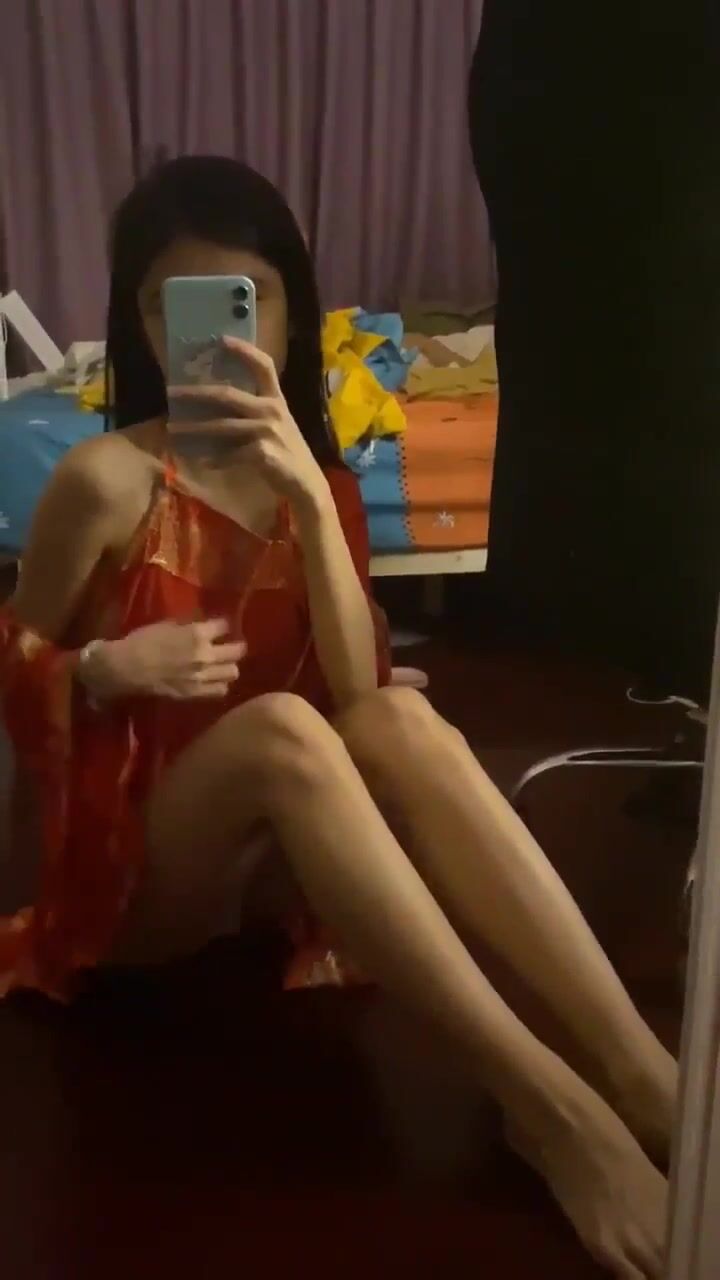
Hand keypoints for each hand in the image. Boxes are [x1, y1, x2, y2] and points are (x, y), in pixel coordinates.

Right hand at [79, 619, 245, 701]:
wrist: (126, 668)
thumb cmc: (142, 641)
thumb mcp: (167, 625)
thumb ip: (189, 626)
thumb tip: (204, 624)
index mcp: (197, 634)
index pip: (225, 626)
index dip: (223, 626)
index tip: (220, 627)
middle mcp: (205, 654)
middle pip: (237, 650)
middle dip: (236, 646)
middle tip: (231, 646)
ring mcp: (202, 676)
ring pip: (233, 672)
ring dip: (229, 666)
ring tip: (222, 665)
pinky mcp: (196, 693)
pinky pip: (220, 690)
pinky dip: (220, 684)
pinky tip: (214, 680)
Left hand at [168, 338, 329, 512]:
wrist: (306, 483)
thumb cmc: (288, 453)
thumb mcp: (278, 425)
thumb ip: (256, 411)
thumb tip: (217, 402)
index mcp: (277, 400)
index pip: (264, 366)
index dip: (244, 350)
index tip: (221, 339)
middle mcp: (272, 411)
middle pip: (227, 395)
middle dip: (196, 393)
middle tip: (171, 392)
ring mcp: (267, 432)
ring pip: (221, 426)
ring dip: (194, 429)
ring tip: (172, 429)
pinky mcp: (262, 453)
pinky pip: (229, 454)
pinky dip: (213, 459)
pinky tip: (201, 461)